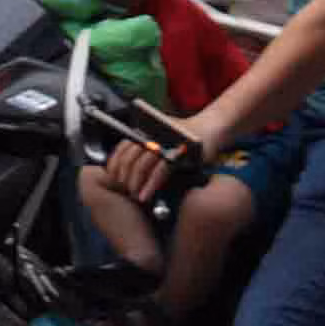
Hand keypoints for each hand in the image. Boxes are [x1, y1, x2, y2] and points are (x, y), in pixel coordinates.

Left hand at [104, 114, 218, 203]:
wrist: (211, 128)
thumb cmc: (185, 138)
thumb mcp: (163, 141)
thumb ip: (146, 150)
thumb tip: (125, 170)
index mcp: (148, 130)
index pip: (123, 146)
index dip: (115, 164)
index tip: (113, 180)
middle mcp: (154, 133)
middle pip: (130, 156)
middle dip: (124, 177)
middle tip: (124, 192)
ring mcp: (166, 142)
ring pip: (142, 164)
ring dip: (135, 183)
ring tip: (134, 196)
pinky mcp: (180, 152)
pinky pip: (160, 170)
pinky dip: (151, 185)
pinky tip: (145, 196)